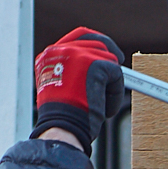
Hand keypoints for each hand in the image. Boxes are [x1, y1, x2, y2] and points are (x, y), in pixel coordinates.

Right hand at [32, 27, 125, 152]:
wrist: (62, 130)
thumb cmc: (64, 119)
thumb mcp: (63, 90)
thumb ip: (76, 74)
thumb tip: (101, 71)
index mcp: (49, 56)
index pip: (78, 38)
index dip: (95, 46)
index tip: (106, 55)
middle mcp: (60, 50)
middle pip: (96, 41)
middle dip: (111, 55)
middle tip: (118, 69)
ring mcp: (76, 54)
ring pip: (109, 60)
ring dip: (111, 84)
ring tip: (102, 105)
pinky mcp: (94, 64)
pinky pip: (117, 74)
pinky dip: (116, 94)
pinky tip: (105, 110)